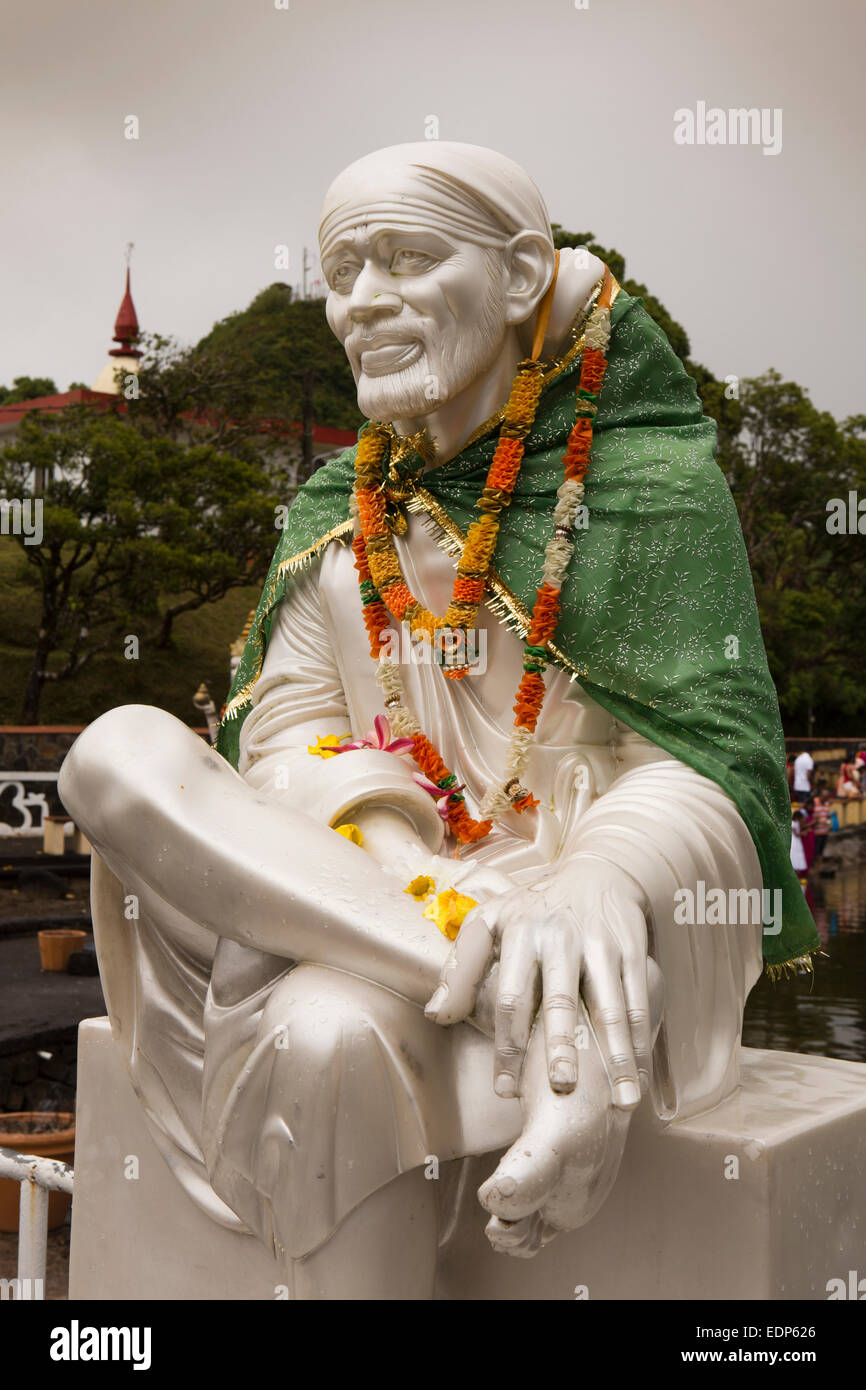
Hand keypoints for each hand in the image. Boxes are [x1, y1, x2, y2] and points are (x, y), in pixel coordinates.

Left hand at [424, 856, 652, 1108]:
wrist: (599, 871)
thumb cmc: (534, 907)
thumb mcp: (490, 922)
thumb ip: (461, 968)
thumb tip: (435, 1015)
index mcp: (521, 934)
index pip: (512, 998)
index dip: (507, 1046)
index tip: (504, 1091)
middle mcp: (561, 939)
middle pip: (561, 1001)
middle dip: (562, 1046)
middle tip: (562, 1089)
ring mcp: (601, 945)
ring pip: (609, 1007)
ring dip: (617, 1055)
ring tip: (623, 1101)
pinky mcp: (633, 951)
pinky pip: (638, 1002)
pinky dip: (641, 1042)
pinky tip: (640, 1076)